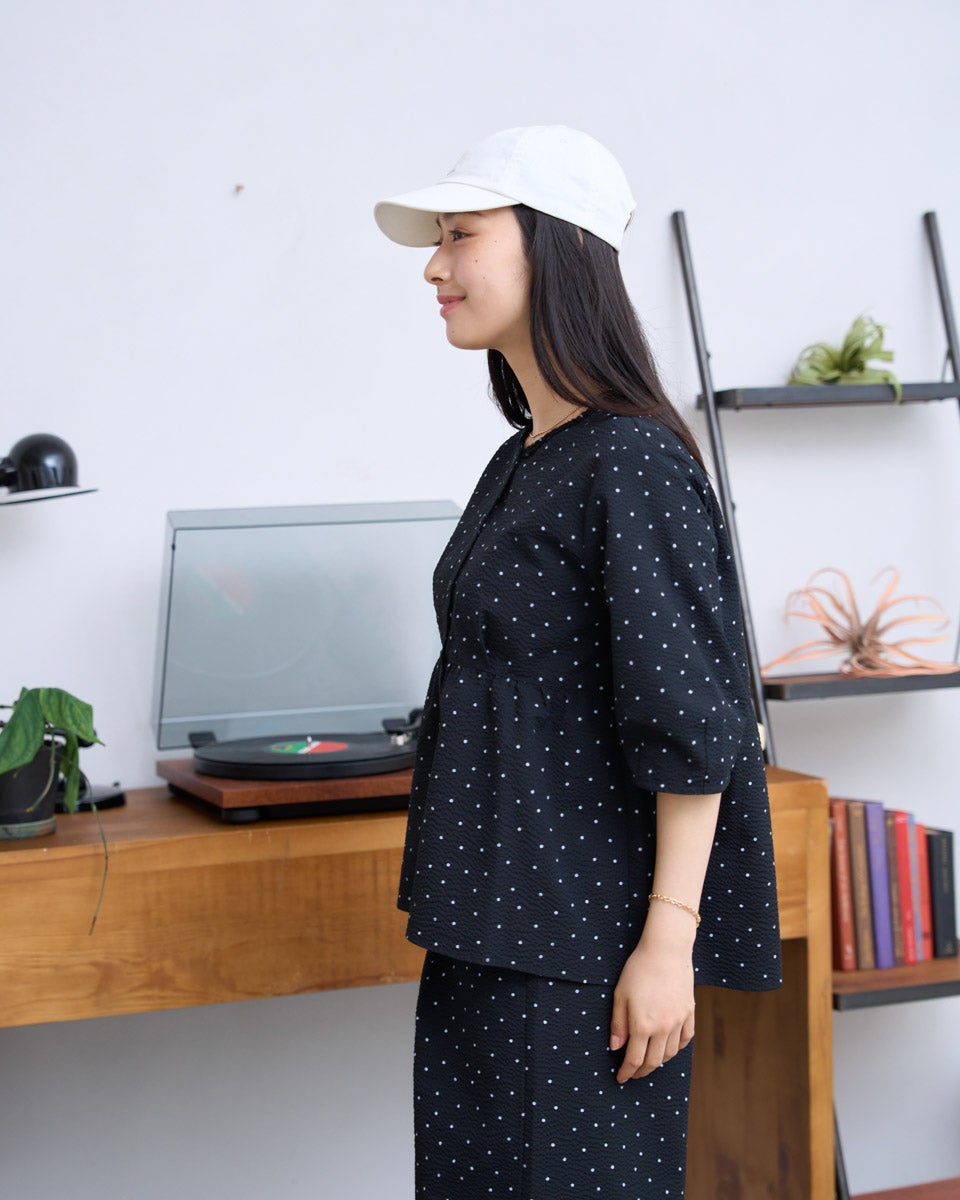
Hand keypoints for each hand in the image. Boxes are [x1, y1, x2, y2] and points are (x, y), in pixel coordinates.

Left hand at [609, 928, 694, 1083]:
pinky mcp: (690, 1012)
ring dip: (659, 1062)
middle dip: (642, 1072)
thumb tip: (615, 1048)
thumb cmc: (638, 969)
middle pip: (654, 1061)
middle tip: (633, 1074)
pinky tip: (669, 1047)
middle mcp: (663, 1028)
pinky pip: (685, 1039)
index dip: (627, 1072)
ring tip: (649, 1061)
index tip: (621, 1078)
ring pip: (670, 1053)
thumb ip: (618, 1024)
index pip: (634, 1059)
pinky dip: (677, 1048)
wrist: (666, 949)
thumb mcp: (620, 994)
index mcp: (642, 1025)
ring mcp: (679, 1021)